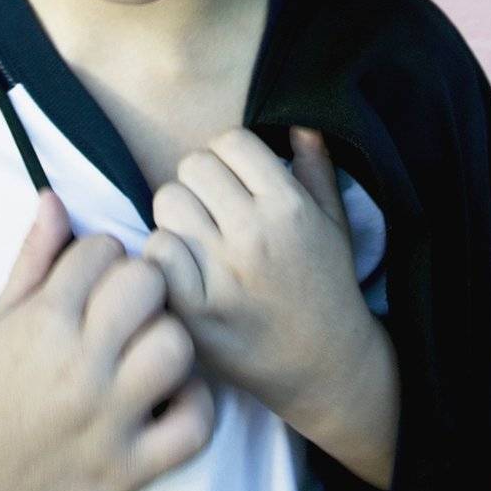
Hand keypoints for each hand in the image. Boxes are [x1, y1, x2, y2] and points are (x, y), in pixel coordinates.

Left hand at [140, 126, 375, 429]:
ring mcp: (222, 276)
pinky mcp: (195, 312)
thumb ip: (316, 169)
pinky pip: (156, 252)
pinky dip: (164, 255)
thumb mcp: (334, 224)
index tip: (236, 182)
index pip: (230, 141)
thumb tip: (298, 123)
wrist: (325, 367)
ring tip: (198, 237)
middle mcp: (255, 237)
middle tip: (213, 210)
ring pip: (167, 202)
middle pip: (193, 166)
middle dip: (200, 182)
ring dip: (178, 215)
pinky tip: (184, 268)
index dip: (229, 157)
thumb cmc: (327, 287)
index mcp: (290, 208)